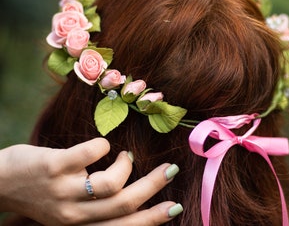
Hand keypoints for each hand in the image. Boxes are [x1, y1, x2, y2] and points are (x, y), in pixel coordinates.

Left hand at [0, 138, 181, 224]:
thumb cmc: (40, 192)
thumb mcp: (68, 209)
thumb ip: (94, 206)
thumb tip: (127, 188)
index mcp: (80, 224)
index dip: (152, 218)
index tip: (174, 206)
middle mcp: (73, 215)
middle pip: (124, 204)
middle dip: (153, 186)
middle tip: (170, 169)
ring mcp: (63, 191)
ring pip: (110, 184)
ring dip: (125, 165)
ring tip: (122, 156)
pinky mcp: (54, 167)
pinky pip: (89, 153)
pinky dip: (102, 146)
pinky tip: (102, 146)